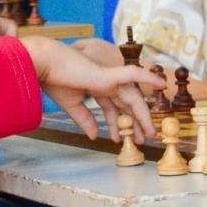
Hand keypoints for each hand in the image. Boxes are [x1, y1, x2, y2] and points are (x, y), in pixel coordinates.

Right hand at [22, 37, 162, 140]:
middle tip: (144, 140)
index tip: (118, 140)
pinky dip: (148, 78)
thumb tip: (94, 136)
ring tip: (151, 133)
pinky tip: (162, 85)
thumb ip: (84, 120)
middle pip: (126, 105)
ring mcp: (109, 78)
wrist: (44, 66)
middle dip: (135, 123)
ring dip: (143, 115)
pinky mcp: (108, 75)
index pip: (112, 108)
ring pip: (133, 98)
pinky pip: (134, 74)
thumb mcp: (71, 105)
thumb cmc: (54, 81)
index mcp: (96, 88)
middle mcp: (106, 83)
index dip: (117, 125)